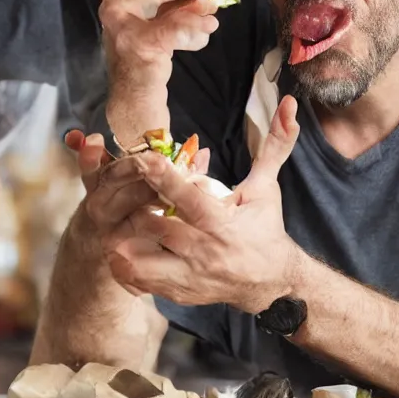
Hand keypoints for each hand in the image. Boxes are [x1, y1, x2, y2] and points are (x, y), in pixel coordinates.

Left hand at [103, 97, 302, 313]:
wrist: (271, 283)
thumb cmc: (265, 228)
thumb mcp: (267, 188)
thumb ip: (275, 146)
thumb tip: (287, 105)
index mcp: (222, 223)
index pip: (190, 199)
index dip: (165, 178)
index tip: (145, 159)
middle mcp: (204, 251)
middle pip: (158, 227)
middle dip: (135, 207)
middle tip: (116, 188)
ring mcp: (190, 276)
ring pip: (144, 261)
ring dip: (124, 241)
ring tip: (111, 221)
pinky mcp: (180, 292)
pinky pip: (142, 283)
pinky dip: (125, 267)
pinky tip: (117, 248)